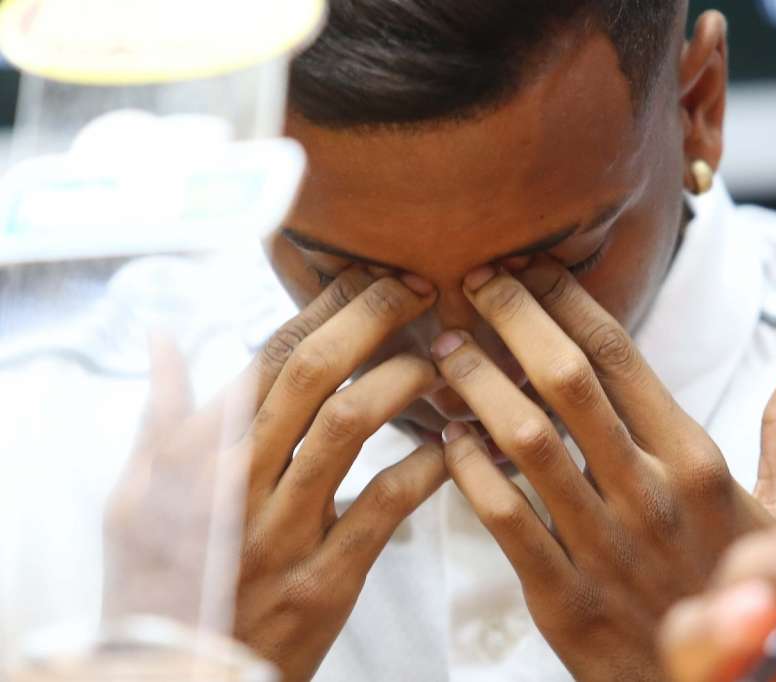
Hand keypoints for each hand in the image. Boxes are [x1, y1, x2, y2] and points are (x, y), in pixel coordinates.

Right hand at [104, 267, 445, 681]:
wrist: (176, 674)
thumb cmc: (161, 576)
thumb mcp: (136, 494)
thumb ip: (160, 414)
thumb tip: (164, 338)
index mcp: (197, 452)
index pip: (268, 356)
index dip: (326, 307)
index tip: (371, 276)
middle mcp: (237, 481)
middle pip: (313, 373)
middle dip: (373, 318)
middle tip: (420, 290)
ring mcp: (282, 531)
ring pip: (349, 426)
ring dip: (404, 381)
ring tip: (439, 363)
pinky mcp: (324, 580)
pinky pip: (383, 507)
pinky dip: (425, 468)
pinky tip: (452, 445)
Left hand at [430, 258, 775, 680]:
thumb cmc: (748, 588)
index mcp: (698, 459)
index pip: (620, 355)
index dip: (568, 301)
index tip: (531, 267)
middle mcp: (649, 492)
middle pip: (566, 380)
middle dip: (513, 319)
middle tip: (477, 281)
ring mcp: (604, 546)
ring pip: (525, 441)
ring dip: (477, 385)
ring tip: (445, 348)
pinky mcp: (565, 599)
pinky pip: (504, 518)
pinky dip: (468, 471)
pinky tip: (447, 437)